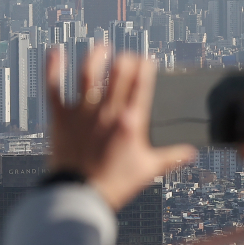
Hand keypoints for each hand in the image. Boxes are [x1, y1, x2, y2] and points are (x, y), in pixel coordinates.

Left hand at [47, 46, 195, 210]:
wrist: (79, 197)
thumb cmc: (113, 186)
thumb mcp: (147, 171)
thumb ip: (170, 158)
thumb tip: (189, 153)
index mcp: (130, 122)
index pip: (142, 84)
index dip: (145, 67)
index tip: (147, 61)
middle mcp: (107, 112)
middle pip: (118, 73)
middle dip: (124, 59)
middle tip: (127, 56)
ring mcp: (82, 113)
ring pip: (88, 75)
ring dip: (95, 57)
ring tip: (101, 47)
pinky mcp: (61, 119)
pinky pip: (55, 88)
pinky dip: (54, 69)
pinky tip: (56, 52)